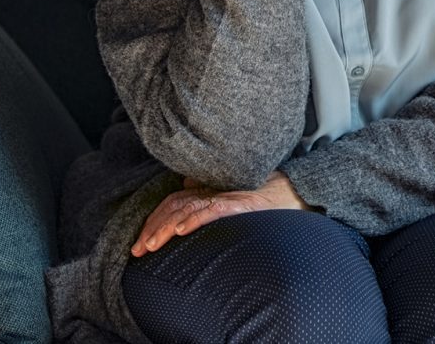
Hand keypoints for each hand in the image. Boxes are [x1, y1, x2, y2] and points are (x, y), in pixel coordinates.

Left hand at [130, 171, 312, 256]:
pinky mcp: (240, 203)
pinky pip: (213, 210)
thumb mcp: (233, 195)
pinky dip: (195, 220)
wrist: (296, 191)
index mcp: (210, 189)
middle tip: (138, 250)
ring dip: (166, 228)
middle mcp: (214, 190)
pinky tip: (181, 231)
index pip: (174, 201)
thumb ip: (210, 192)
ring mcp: (227, 195)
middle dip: (152, 227)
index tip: (141, 242)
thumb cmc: (266, 196)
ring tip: (151, 245)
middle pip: (174, 205)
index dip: (155, 220)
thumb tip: (186, 184)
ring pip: (188, 209)